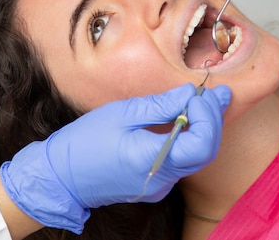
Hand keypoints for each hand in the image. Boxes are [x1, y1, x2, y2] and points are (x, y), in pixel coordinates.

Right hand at [0, 84, 230, 233]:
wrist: (61, 176)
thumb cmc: (84, 142)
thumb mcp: (121, 114)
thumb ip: (160, 105)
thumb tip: (190, 93)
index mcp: (151, 159)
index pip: (202, 144)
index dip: (208, 117)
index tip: (199, 95)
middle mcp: (160, 179)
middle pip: (205, 152)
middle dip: (213, 120)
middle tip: (218, 93)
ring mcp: (158, 186)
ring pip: (196, 158)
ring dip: (204, 129)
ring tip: (206, 102)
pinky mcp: (154, 185)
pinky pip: (181, 162)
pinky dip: (189, 140)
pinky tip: (187, 121)